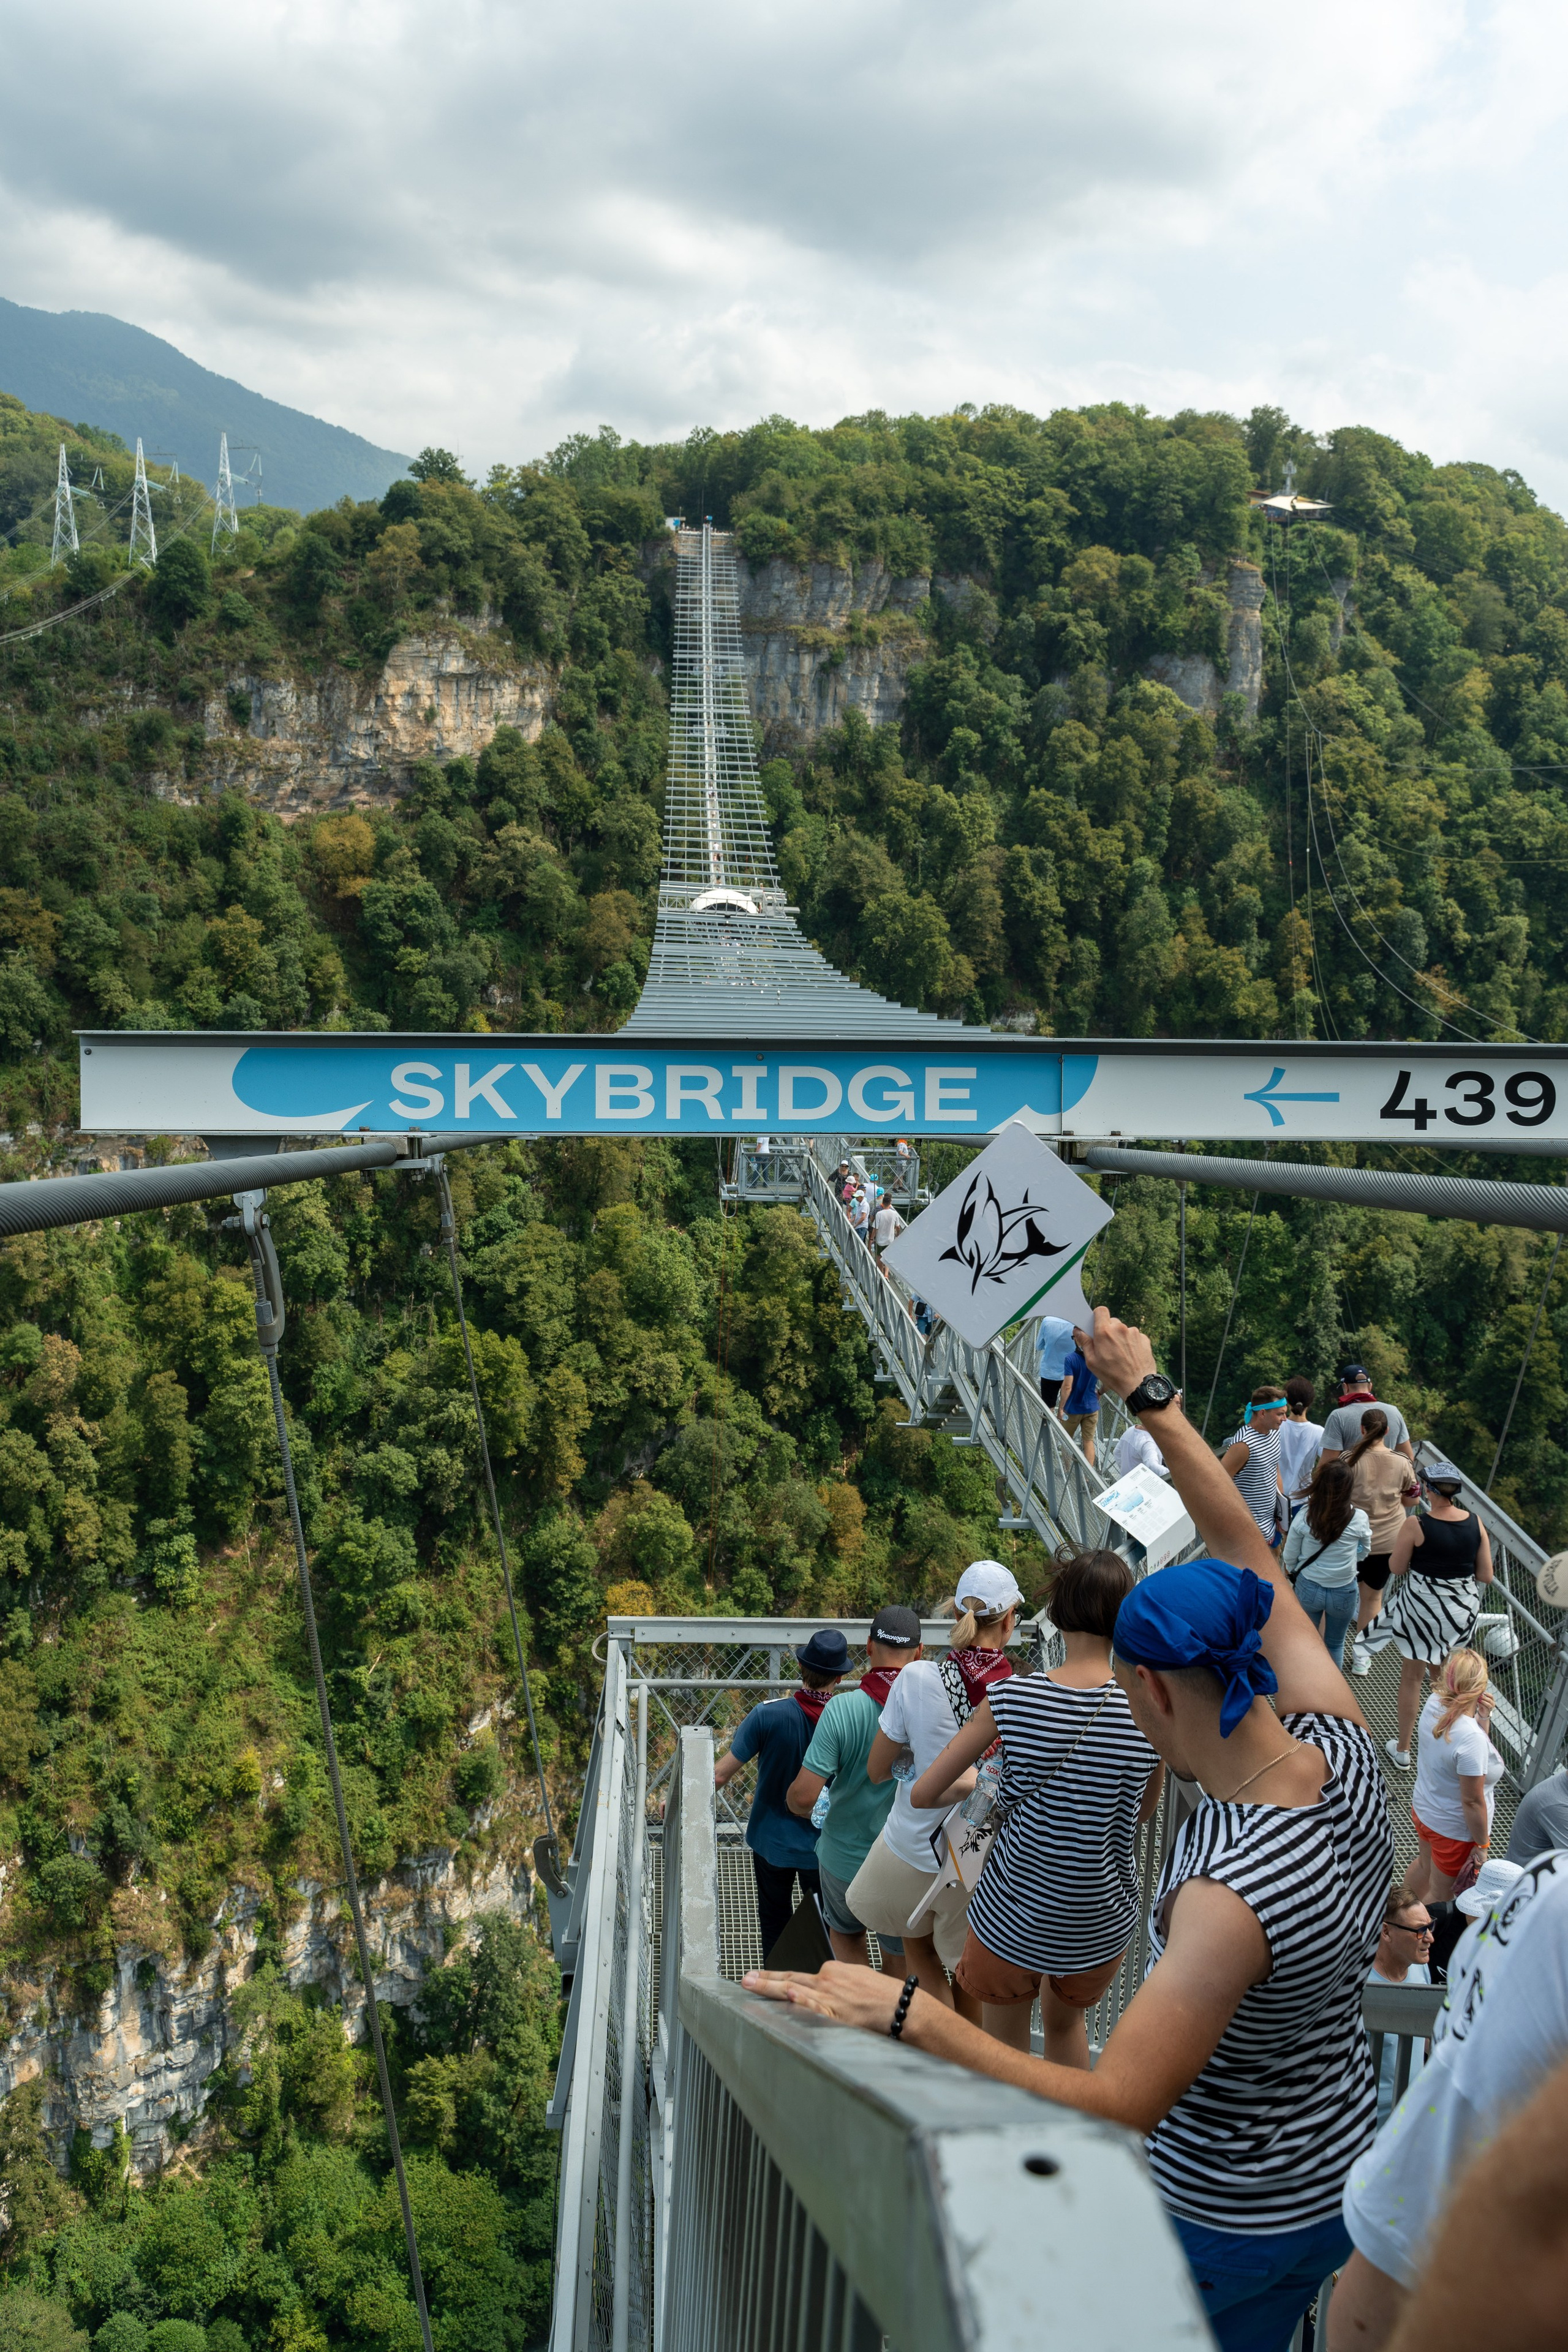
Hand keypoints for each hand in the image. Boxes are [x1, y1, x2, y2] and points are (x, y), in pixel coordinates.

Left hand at [742, 1963, 906, 2032]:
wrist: (905, 2007)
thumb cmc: (887, 1996)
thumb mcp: (860, 1980)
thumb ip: (840, 1984)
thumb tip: (829, 1991)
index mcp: (834, 1971)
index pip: (800, 1975)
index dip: (780, 1978)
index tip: (764, 1978)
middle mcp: (828, 1981)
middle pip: (791, 1978)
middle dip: (765, 1979)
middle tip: (745, 1978)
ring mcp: (831, 1997)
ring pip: (794, 1991)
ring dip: (770, 1989)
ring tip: (749, 1985)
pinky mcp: (837, 2015)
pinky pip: (813, 2008)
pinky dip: (800, 2000)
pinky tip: (787, 1994)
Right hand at [1073, 1304, 1157, 1404]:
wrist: (1137, 1384)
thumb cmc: (1113, 1375)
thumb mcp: (1092, 1361)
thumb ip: (1084, 1343)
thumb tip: (1078, 1331)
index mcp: (1104, 1332)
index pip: (1100, 1310)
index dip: (1097, 1316)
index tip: (1096, 1325)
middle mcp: (1120, 1328)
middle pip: (1112, 1322)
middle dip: (1108, 1331)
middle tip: (1106, 1346)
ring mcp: (1134, 1332)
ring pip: (1123, 1330)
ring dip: (1120, 1338)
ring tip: (1120, 1354)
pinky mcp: (1144, 1338)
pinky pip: (1134, 1336)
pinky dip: (1131, 1343)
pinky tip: (1130, 1356)